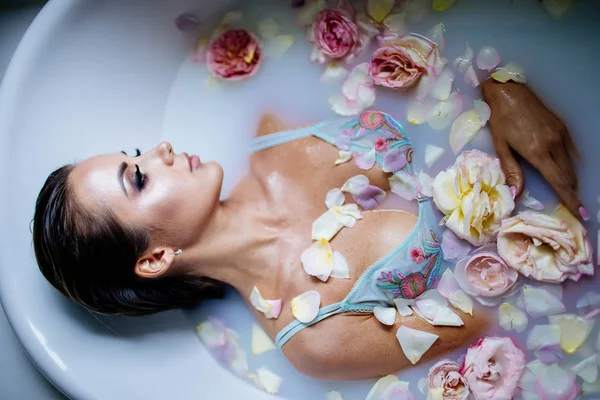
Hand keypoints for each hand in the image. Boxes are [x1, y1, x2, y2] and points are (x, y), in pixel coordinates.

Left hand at [481, 79, 588, 220]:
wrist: (509, 92)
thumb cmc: (500, 119)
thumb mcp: (501, 147)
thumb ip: (511, 171)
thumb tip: (515, 194)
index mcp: (537, 151)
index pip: (558, 182)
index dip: (570, 200)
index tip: (581, 214)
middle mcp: (554, 144)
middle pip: (568, 176)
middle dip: (572, 193)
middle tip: (574, 208)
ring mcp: (560, 135)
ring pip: (571, 165)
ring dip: (570, 181)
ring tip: (569, 194)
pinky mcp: (562, 128)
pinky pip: (571, 152)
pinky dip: (569, 165)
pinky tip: (565, 172)